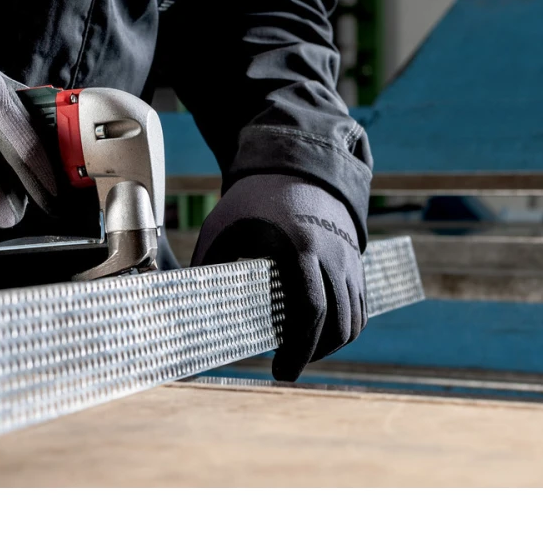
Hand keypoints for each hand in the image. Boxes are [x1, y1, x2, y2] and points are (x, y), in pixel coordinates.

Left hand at [192, 174, 365, 380]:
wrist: (294, 169)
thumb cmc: (251, 202)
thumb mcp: (222, 230)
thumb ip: (208, 269)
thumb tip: (182, 309)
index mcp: (299, 247)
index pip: (310, 309)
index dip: (298, 348)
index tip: (279, 372)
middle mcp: (333, 256)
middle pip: (337, 323)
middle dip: (312, 354)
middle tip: (284, 370)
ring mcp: (350, 260)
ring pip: (354, 321)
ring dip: (329, 345)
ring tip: (297, 353)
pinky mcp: (356, 263)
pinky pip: (360, 308)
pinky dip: (344, 329)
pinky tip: (317, 337)